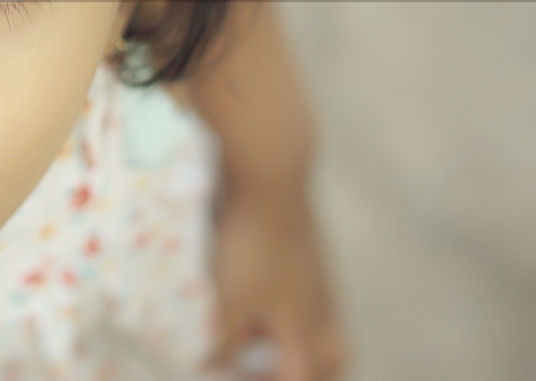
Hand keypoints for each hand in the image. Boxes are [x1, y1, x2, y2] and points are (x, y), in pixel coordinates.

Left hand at [204, 187, 346, 379]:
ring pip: (326, 326)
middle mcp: (321, 308)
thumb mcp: (231, 300)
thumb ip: (224, 338)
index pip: (302, 378)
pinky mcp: (308, 254)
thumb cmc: (252, 246)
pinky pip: (312, 297)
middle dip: (311, 373)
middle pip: (332, 357)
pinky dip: (294, 311)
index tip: (245, 377)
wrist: (273, 181)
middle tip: (275, 370)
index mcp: (305, 328)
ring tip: (269, 342)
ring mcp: (319, 278)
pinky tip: (265, 299)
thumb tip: (210, 365)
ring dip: (304, 343)